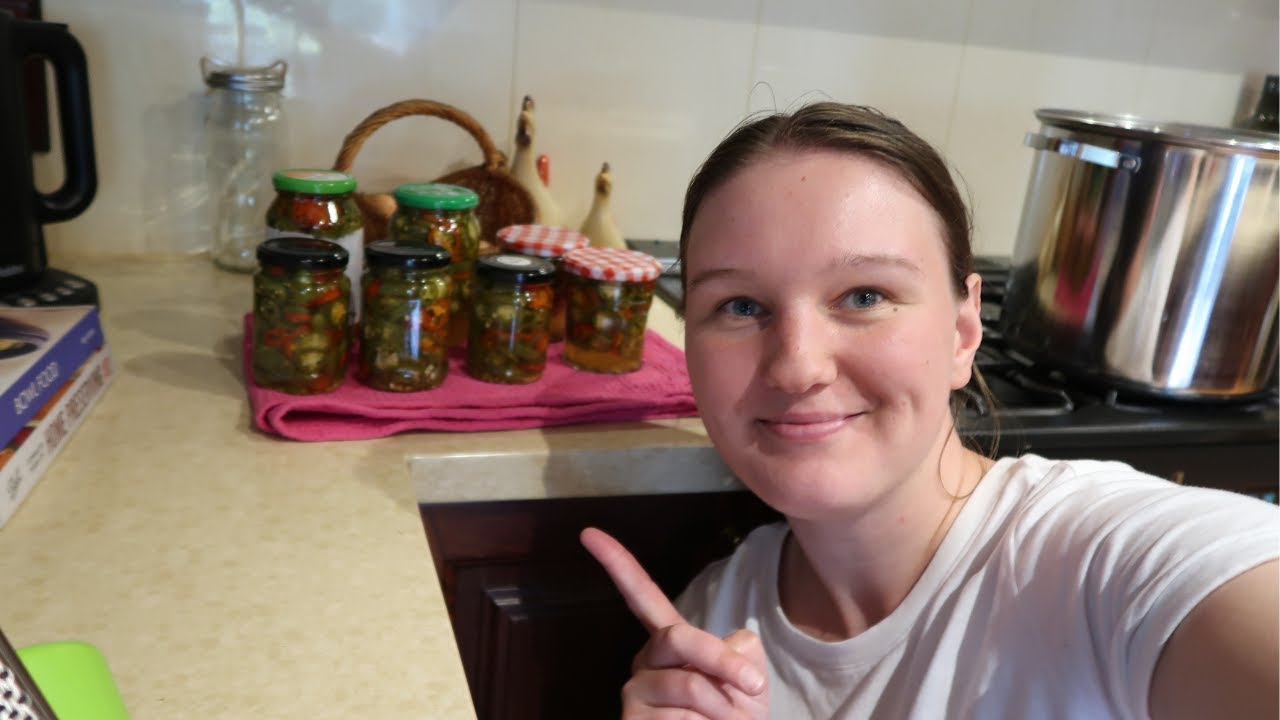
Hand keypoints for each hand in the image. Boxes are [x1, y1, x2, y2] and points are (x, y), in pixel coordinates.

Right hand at [581, 527, 769, 718]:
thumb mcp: (749, 684)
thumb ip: (742, 654)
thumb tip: (739, 641)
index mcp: (669, 644)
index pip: (642, 597)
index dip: (617, 564)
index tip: (589, 532)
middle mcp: (644, 664)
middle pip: (679, 637)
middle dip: (721, 659)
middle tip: (752, 684)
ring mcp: (635, 694)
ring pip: (689, 684)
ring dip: (721, 709)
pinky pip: (680, 718)